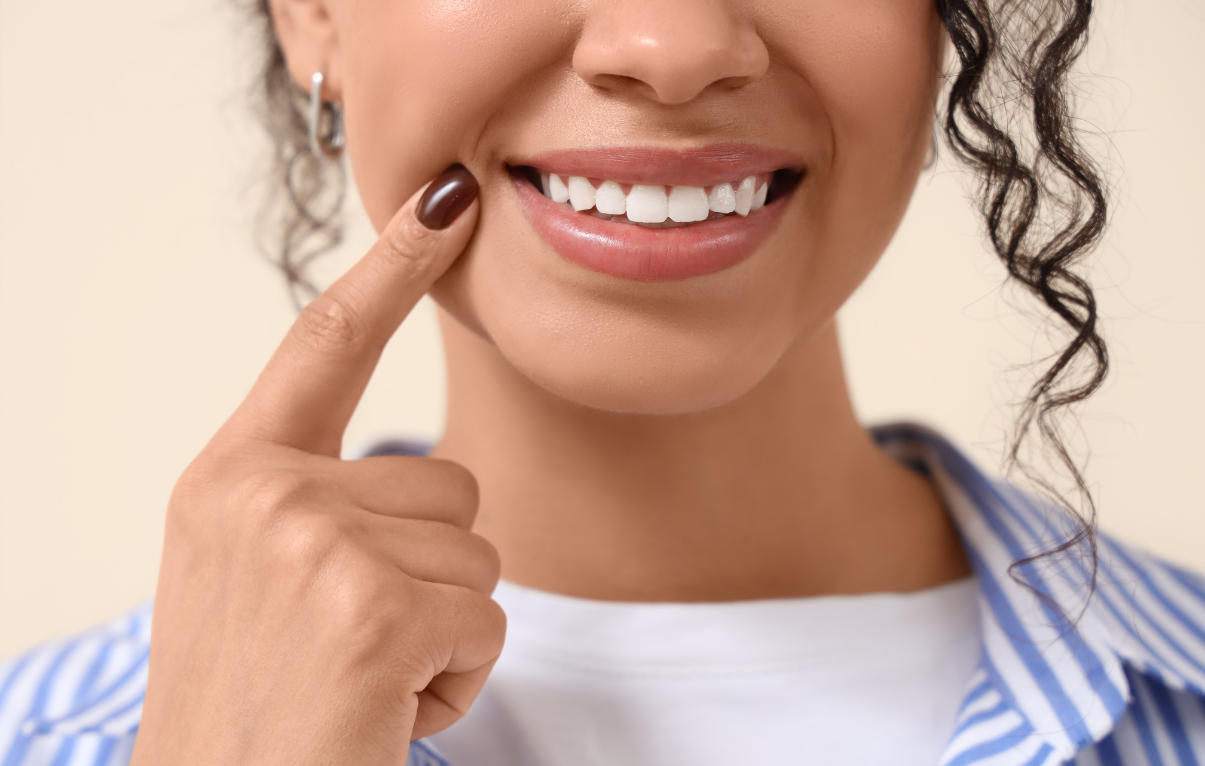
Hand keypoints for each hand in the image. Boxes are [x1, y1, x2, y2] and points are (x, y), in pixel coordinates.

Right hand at [130, 166, 503, 765]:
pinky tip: (380, 711)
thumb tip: (429, 485)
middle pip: (448, 487)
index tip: (447, 197)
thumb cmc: (249, 705)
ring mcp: (314, 543)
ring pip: (475, 558)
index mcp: (232, 477)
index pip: (325, 345)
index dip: (392, 268)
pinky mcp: (372, 609)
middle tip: (347, 646)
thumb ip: (318, 506)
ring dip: (440, 631)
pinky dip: (455, 681)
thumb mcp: (252, 579)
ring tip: (358, 681)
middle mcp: (265, 493)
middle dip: (427, 575)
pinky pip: (486, 624)